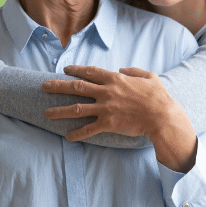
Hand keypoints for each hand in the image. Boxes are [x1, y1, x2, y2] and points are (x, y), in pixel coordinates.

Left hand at [42, 65, 197, 172]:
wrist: (161, 116)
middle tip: (44, 86)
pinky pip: (88, 129)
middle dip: (58, 86)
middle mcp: (106, 92)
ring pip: (76, 108)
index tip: (65, 70)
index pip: (90, 72)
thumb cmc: (158, 96)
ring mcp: (105, 108)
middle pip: (76, 87)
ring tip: (46, 113)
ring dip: (60, 110)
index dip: (75, 70)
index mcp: (115, 79)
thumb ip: (134, 70)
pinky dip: (77, 133)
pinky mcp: (108, 123)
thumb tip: (122, 69)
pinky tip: (67, 137)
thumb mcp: (148, 76)